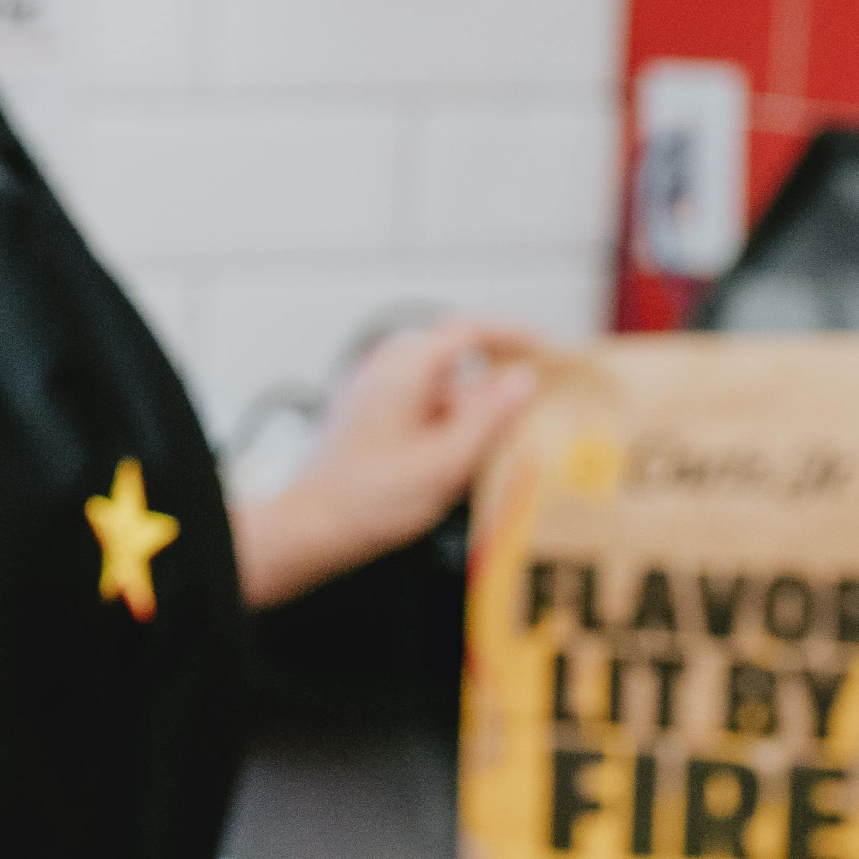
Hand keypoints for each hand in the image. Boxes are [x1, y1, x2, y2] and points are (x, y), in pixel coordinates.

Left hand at [231, 317, 546, 609]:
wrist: (310, 529)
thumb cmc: (367, 501)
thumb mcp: (446, 462)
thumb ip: (490, 418)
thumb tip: (523, 380)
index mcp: (403, 370)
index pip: (469, 329)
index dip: (515, 336)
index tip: (549, 353)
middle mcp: (386, 371)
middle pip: (457, 354)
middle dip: (500, 372)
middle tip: (538, 393)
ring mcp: (377, 394)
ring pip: (442, 384)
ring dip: (478, 404)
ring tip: (511, 434)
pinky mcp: (374, 418)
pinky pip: (425, 405)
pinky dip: (454, 421)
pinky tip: (472, 453)